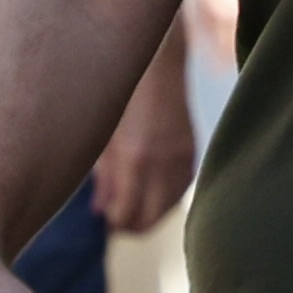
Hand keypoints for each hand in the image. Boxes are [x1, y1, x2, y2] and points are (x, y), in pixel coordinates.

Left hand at [94, 75, 199, 234]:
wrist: (156, 67)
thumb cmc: (119, 97)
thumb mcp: (102, 137)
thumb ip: (104, 179)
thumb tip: (101, 212)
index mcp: (134, 159)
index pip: (127, 213)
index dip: (114, 223)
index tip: (105, 220)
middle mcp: (161, 164)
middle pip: (149, 219)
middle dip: (131, 225)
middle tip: (116, 220)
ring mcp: (180, 159)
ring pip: (167, 208)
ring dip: (149, 212)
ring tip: (131, 205)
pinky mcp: (191, 154)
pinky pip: (179, 191)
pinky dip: (164, 197)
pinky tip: (150, 191)